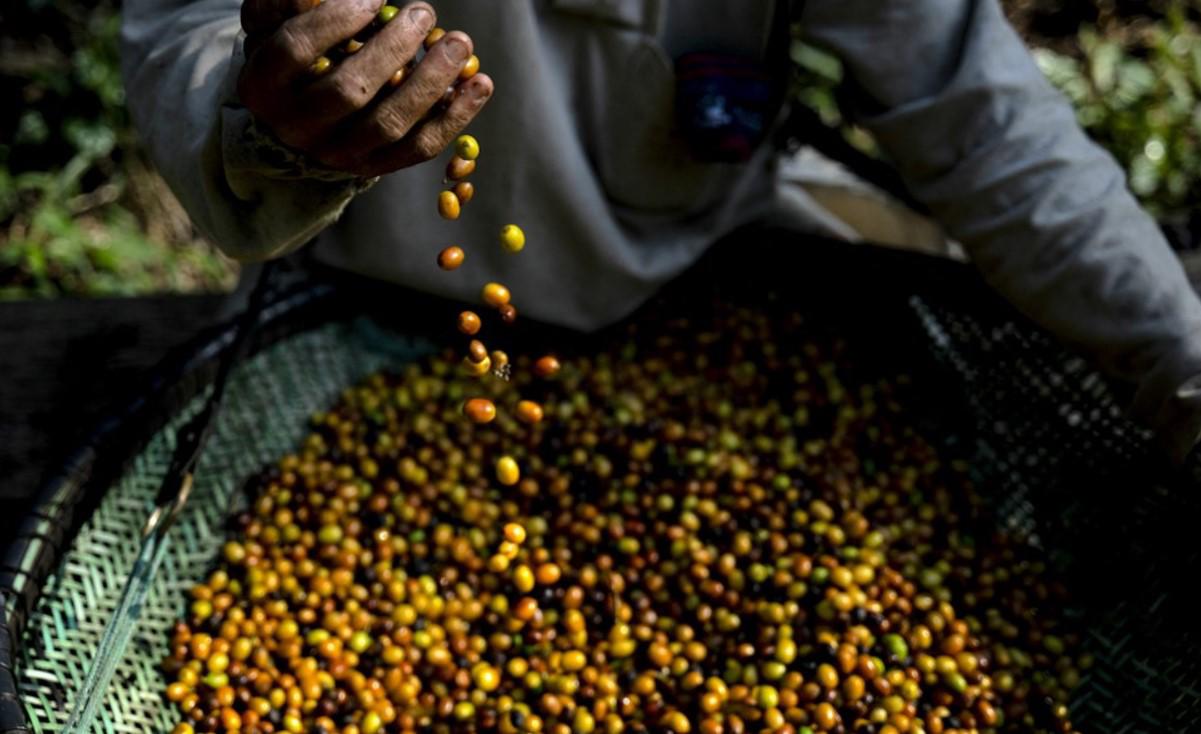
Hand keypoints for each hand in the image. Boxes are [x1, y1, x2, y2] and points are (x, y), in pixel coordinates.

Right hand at [238, 0, 493, 176]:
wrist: (297, 125)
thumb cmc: (293, 60)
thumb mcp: (274, 26)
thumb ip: (289, 2)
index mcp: (262, 85)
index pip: (296, 50)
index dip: (336, 20)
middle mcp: (298, 127)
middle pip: (348, 90)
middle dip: (392, 48)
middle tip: (423, 12)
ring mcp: (338, 154)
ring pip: (389, 123)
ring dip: (430, 81)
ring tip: (459, 42)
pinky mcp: (375, 167)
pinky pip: (420, 148)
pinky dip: (455, 116)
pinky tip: (480, 84)